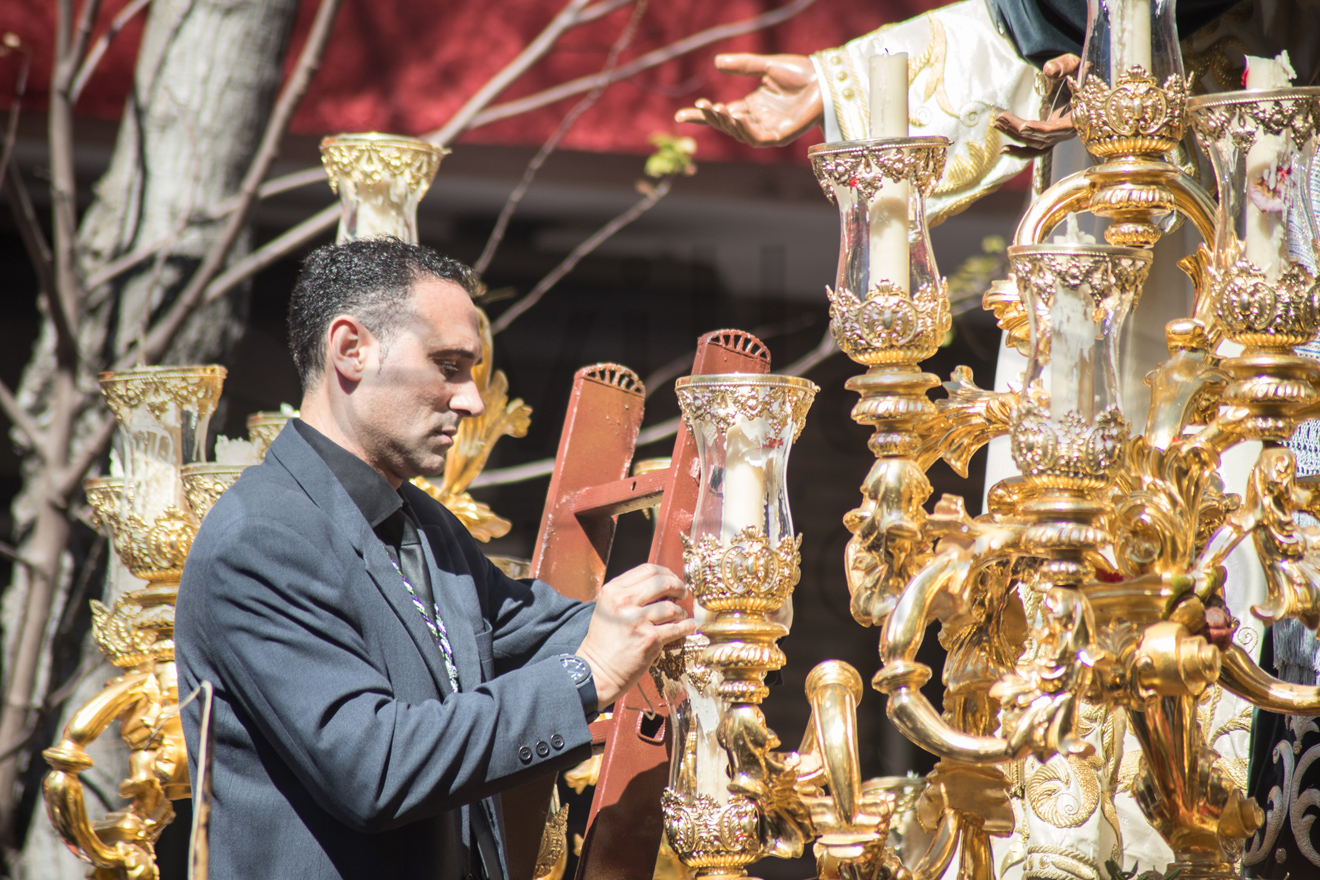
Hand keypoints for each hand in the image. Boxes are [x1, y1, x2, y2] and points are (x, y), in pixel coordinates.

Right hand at [576, 564, 693, 706]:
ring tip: (679, 615)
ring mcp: (637, 620)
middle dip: (678, 586)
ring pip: (671, 607)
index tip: (673, 579)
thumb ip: (629, 593)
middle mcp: (624, 602)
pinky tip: (688, 626)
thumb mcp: (608, 608)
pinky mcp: (649, 639)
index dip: (666, 573)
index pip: (648, 570)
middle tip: (683, 593)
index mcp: (613, 591)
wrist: (597, 671)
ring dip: (680, 611)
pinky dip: (686, 626)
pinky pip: (677, 627)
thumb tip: (662, 584)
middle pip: (663, 583)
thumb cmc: (604, 641)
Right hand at [675, 53, 823, 146]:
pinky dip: (744, 130)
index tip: (681, 116)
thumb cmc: (801, 73)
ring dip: (726, 123)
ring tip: (715, 109)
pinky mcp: (780, 136)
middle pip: (727, 124)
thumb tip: (716, 62)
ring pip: (740, 133)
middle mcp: (758, 120)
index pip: (722, 113)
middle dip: (711, 118)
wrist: (825, 79)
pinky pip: (757, 138)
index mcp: (753, 106)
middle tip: (700, 107)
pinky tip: (735, 118)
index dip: (703, 115)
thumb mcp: (766, 66)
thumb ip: (743, 66)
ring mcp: (769, 130)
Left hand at [993, 54, 1080, 158]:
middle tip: (1000, 118)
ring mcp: (1058, 137)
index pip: (1060, 128)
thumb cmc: (1079, 72)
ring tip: (997, 124)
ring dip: (1014, 136)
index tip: (1024, 126)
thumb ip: (1064, 65)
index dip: (1042, 129)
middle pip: (1042, 138)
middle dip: (1019, 129)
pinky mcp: (1049, 138)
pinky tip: (1003, 150)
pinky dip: (1019, 152)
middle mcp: (1069, 131)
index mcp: (1080, 116)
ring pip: (1035, 144)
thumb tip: (1049, 70)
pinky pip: (1034, 150)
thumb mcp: (1074, 64)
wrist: (1080, 81)